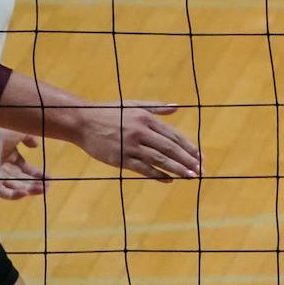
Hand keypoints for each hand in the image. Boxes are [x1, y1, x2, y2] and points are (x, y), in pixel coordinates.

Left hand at [0, 130, 46, 199]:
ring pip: (14, 186)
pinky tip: (26, 193)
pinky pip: (2, 192)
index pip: (24, 168)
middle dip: (35, 183)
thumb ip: (29, 138)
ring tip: (42, 189)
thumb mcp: (19, 132)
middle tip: (48, 187)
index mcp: (8, 155)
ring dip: (29, 189)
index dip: (36, 173)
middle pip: (21, 179)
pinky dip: (13, 194)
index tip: (49, 178)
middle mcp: (2, 166)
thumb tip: (36, 146)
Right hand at [68, 103, 201, 181]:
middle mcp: (141, 132)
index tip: (201, 157)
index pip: (174, 136)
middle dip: (188, 161)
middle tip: (201, 171)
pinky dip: (157, 175)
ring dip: (177, 169)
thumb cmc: (109, 112)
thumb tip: (177, 107)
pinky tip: (168, 180)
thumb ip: (156, 107)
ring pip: (159, 160)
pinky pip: (142, 169)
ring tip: (191, 177)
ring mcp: (130, 146)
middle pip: (170, 149)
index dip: (189, 147)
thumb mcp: (133, 104)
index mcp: (146, 119)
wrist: (81, 121)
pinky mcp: (120, 158)